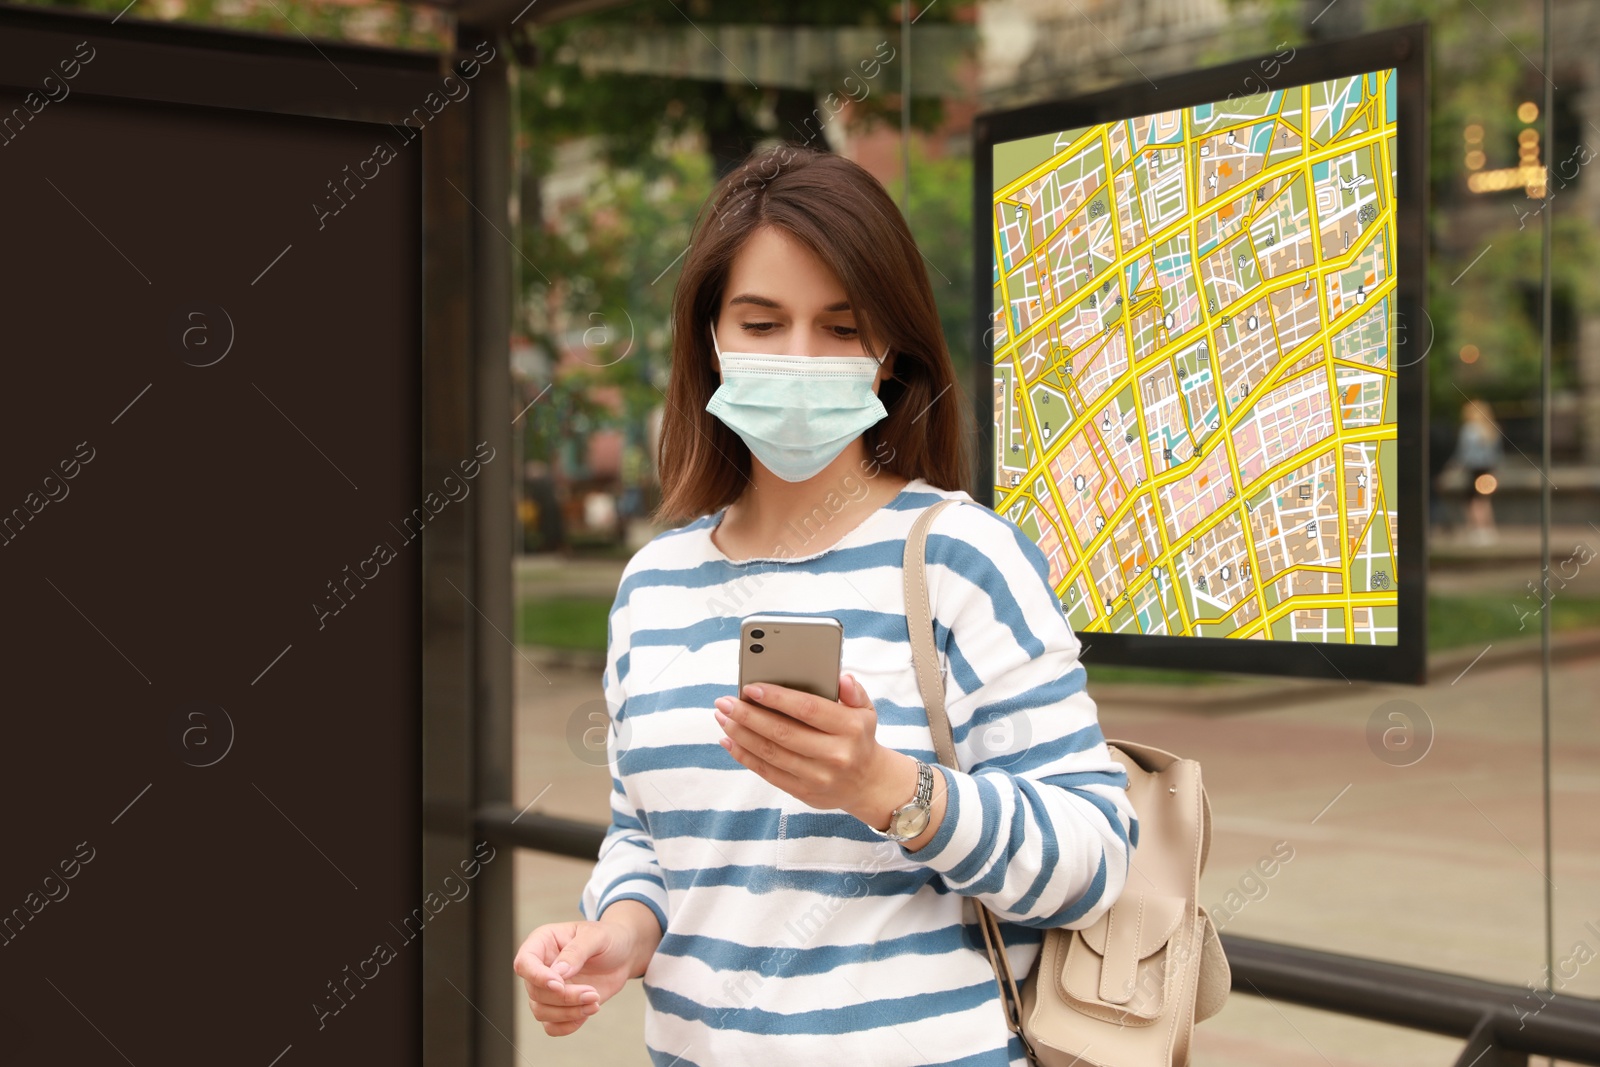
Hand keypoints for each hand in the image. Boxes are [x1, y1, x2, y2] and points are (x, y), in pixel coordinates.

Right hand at [513, 919, 636, 1036]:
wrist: (623, 955)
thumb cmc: (608, 938)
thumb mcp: (596, 936)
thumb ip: (576, 951)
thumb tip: (558, 973)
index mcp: (542, 942)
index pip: (524, 963)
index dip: (537, 977)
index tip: (560, 985)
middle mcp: (540, 967)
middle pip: (535, 992)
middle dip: (565, 998)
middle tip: (593, 993)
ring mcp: (547, 989)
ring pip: (541, 1011)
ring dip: (568, 1013)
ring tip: (595, 1001)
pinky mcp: (558, 1006)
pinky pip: (551, 1026)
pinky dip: (568, 1025)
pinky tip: (588, 1012)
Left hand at [713, 672, 900, 820]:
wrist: (868, 783)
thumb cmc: (858, 738)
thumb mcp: (865, 711)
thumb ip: (854, 692)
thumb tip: (842, 678)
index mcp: (850, 728)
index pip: (808, 709)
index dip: (777, 698)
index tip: (751, 687)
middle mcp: (835, 754)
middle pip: (783, 732)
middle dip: (748, 715)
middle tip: (725, 701)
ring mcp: (818, 776)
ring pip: (771, 753)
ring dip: (741, 735)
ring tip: (723, 717)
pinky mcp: (804, 792)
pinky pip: (768, 773)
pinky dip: (745, 756)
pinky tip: (729, 741)